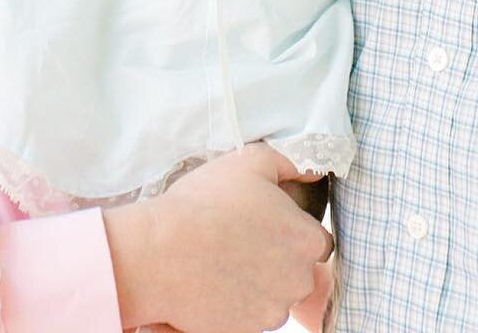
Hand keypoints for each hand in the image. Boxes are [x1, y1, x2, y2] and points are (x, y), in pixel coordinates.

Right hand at [104, 144, 332, 332]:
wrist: (161, 252)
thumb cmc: (205, 203)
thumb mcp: (251, 161)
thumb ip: (291, 163)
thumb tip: (310, 171)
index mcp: (307, 239)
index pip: (317, 240)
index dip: (290, 229)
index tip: (265, 223)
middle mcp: (299, 280)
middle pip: (298, 271)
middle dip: (276, 258)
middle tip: (242, 238)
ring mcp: (273, 310)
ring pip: (274, 294)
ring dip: (257, 281)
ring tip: (224, 258)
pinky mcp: (247, 331)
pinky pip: (250, 315)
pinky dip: (237, 302)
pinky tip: (215, 280)